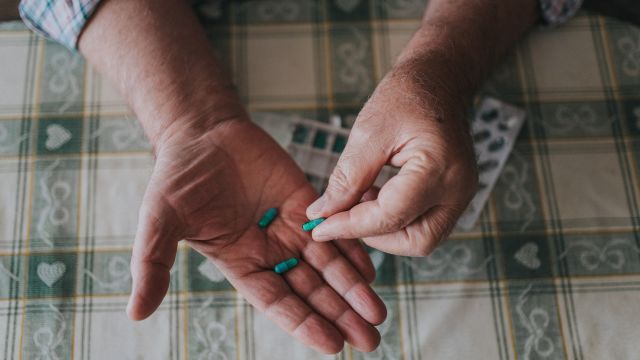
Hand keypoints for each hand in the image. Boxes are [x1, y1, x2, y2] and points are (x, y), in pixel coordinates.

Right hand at [127, 114, 385, 352]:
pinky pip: (333, 229)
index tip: (332, 345)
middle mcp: (270, 251)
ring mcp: (290, 226)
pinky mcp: (305, 201)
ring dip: (353, 289)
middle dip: (339, 314)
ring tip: (378, 314)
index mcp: (241, 264)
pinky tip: (371, 268)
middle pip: (311, 290)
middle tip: (370, 340)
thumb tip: (135, 314)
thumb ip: (152, 265)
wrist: (202, 132)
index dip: (304, 323)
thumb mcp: (159, 222)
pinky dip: (352, 247)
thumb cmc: (177, 178)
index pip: (278, 302)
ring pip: (327, 264)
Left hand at [306, 57, 477, 255]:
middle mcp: (458, 189)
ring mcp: (461, 195)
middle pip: (416, 242)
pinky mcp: (454, 195)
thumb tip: (322, 213)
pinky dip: (397, 220)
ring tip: (361, 198)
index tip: (320, 227)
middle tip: (344, 215)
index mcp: (438, 169)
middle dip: (375, 236)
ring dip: (386, 230)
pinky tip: (376, 196)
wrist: (437, 81)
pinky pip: (425, 223)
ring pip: (422, 238)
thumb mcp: (367, 133)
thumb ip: (346, 178)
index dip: (351, 226)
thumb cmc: (405, 97)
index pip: (391, 216)